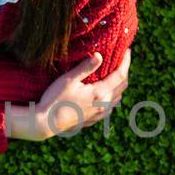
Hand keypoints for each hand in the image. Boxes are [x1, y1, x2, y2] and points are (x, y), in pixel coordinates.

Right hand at [6, 48, 131, 140]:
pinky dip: (113, 98)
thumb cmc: (55, 99)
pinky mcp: (93, 119)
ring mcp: (99, 114)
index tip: (128, 51)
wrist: (47, 123)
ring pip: (117, 98)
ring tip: (116, 74)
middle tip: (123, 60)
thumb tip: (99, 55)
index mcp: (99, 93)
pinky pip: (110, 107)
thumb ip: (86, 67)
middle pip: (122, 86)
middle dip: (125, 71)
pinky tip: (107, 94)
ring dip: (120, 85)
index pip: (120, 75)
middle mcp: (103, 104)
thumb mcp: (69, 79)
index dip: (126, 62)